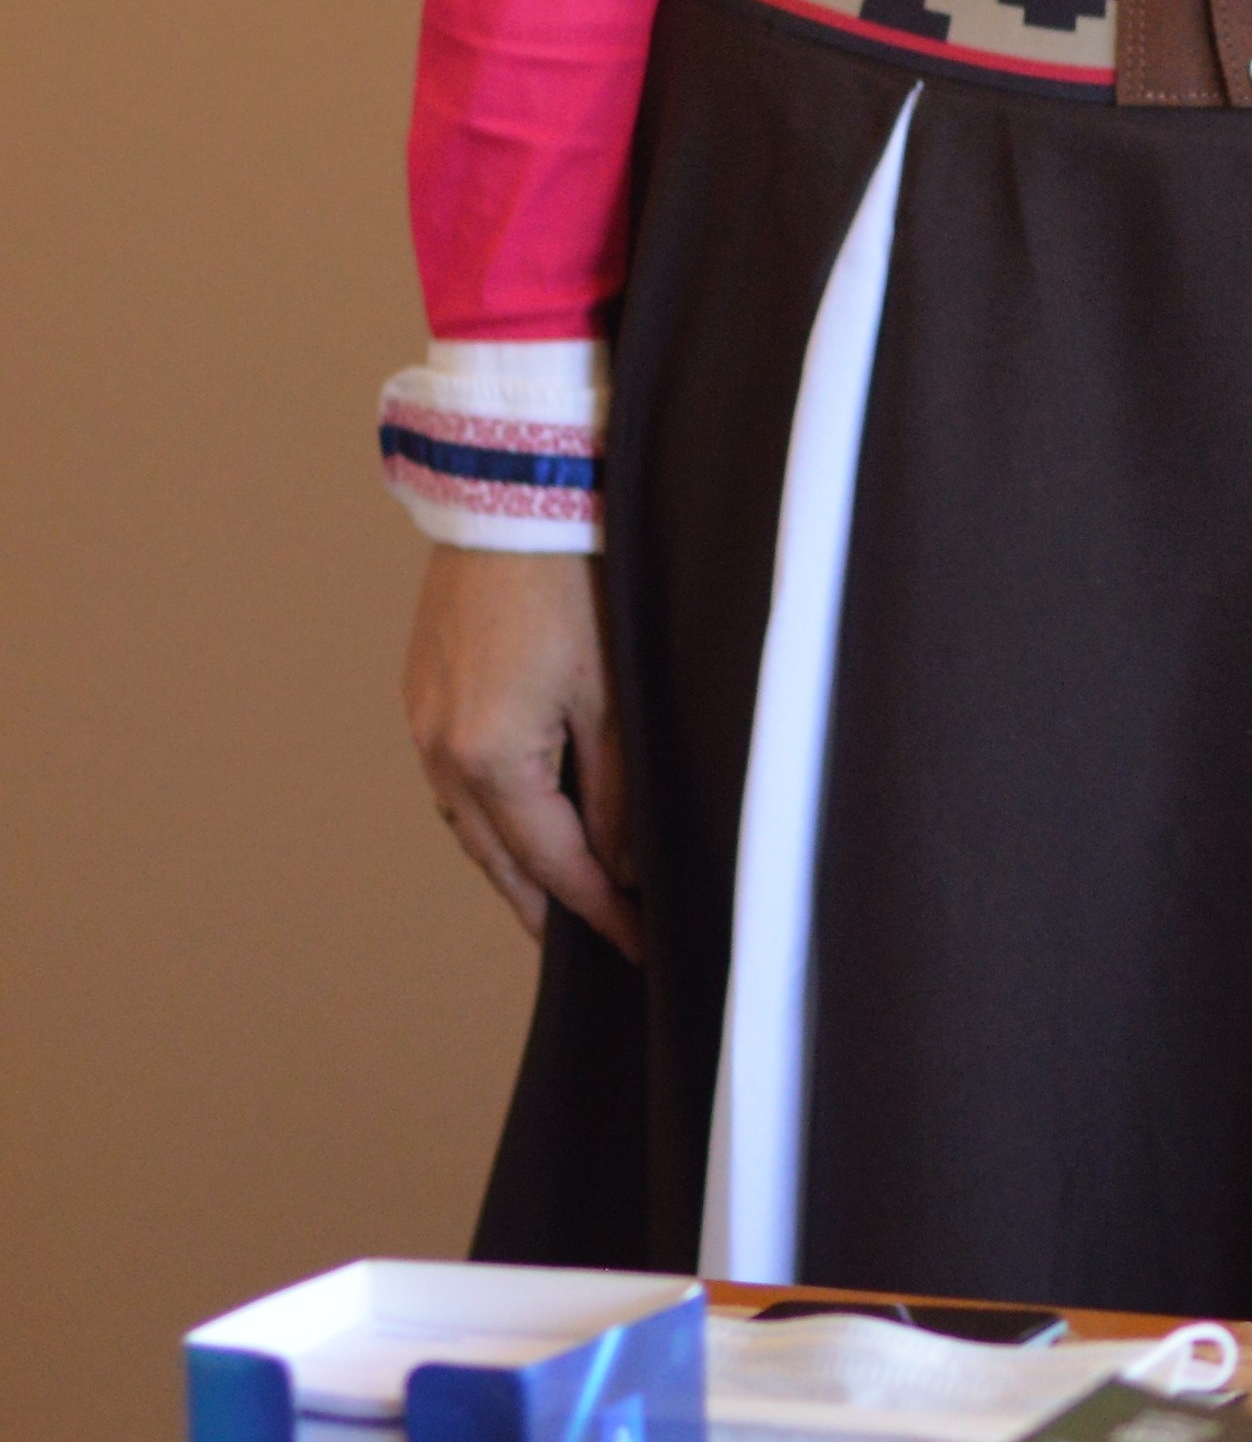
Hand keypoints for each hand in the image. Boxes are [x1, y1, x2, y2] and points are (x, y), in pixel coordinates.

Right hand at [405, 548, 635, 953]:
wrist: (515, 495)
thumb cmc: (581, 585)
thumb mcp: (617, 696)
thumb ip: (615, 792)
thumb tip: (620, 867)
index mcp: (491, 762)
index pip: (554, 867)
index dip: (601, 912)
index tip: (640, 945)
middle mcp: (440, 752)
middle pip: (498, 860)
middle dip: (548, 907)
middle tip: (597, 945)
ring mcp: (422, 721)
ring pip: (470, 824)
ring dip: (515, 864)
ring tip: (562, 896)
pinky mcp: (422, 690)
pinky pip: (455, 779)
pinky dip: (491, 814)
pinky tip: (522, 818)